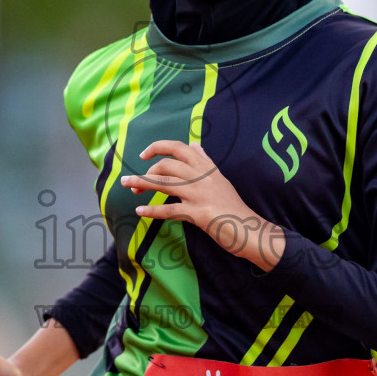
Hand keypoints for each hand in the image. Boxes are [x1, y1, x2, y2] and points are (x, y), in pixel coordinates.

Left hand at [121, 139, 284, 270]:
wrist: (250, 230)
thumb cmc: (233, 207)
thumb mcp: (221, 179)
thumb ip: (206, 163)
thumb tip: (196, 145)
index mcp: (207, 168)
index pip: (180, 148)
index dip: (158, 147)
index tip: (144, 155)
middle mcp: (203, 177)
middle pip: (167, 166)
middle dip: (145, 172)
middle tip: (132, 183)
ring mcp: (201, 195)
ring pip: (164, 184)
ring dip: (142, 184)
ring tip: (127, 186)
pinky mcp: (199, 213)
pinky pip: (170, 209)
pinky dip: (153, 210)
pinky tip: (140, 210)